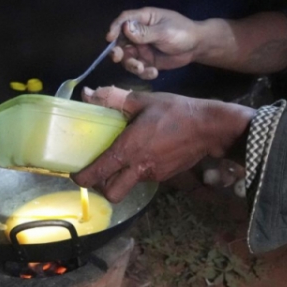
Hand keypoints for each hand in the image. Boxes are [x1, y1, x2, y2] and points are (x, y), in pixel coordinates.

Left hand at [72, 86, 254, 201]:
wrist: (210, 127)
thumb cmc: (175, 111)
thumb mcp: (144, 100)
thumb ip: (114, 99)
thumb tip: (88, 93)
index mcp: (129, 150)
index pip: (98, 173)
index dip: (82, 178)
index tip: (75, 174)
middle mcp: (139, 168)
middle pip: (112, 193)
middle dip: (102, 188)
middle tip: (98, 173)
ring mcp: (153, 175)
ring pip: (128, 185)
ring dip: (121, 178)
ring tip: (123, 158)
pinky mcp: (166, 176)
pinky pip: (144, 178)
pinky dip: (138, 171)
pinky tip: (145, 153)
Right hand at [106, 8, 203, 79]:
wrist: (197, 47)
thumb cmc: (182, 32)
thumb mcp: (164, 32)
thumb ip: (145, 32)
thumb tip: (125, 28)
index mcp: (143, 19)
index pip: (124, 20)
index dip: (115, 28)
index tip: (109, 38)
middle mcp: (139, 33)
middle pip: (120, 41)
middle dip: (117, 51)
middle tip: (118, 57)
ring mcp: (142, 48)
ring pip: (127, 57)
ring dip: (131, 64)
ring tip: (142, 68)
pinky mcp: (147, 61)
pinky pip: (139, 68)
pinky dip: (143, 72)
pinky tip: (154, 73)